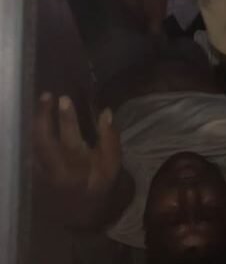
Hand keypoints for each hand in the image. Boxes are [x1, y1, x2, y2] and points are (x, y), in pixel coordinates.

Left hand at [33, 93, 122, 227]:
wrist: (85, 214)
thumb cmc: (101, 185)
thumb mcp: (112, 163)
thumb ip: (110, 137)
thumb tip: (106, 111)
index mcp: (72, 167)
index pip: (65, 138)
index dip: (65, 117)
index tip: (63, 98)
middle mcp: (51, 169)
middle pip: (40, 139)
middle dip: (42, 115)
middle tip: (47, 95)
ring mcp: (39, 172)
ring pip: (31, 144)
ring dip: (35, 122)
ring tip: (42, 103)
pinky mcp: (34, 172)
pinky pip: (31, 149)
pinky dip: (33, 133)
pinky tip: (37, 121)